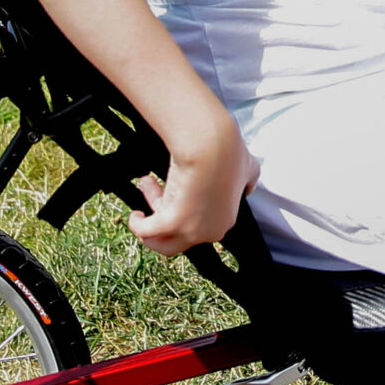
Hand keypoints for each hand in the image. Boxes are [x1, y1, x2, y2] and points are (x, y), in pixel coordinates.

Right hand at [127, 119, 256, 255]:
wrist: (211, 144)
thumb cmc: (228, 152)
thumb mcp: (249, 169)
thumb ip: (248, 180)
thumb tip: (249, 186)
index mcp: (225, 222)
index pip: (195, 226)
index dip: (179, 205)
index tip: (169, 187)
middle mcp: (209, 232)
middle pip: (176, 236)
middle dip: (160, 210)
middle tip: (152, 186)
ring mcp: (191, 231)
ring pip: (161, 240)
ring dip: (148, 223)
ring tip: (143, 193)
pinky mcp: (173, 223)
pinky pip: (147, 231)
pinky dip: (137, 225)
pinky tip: (135, 213)